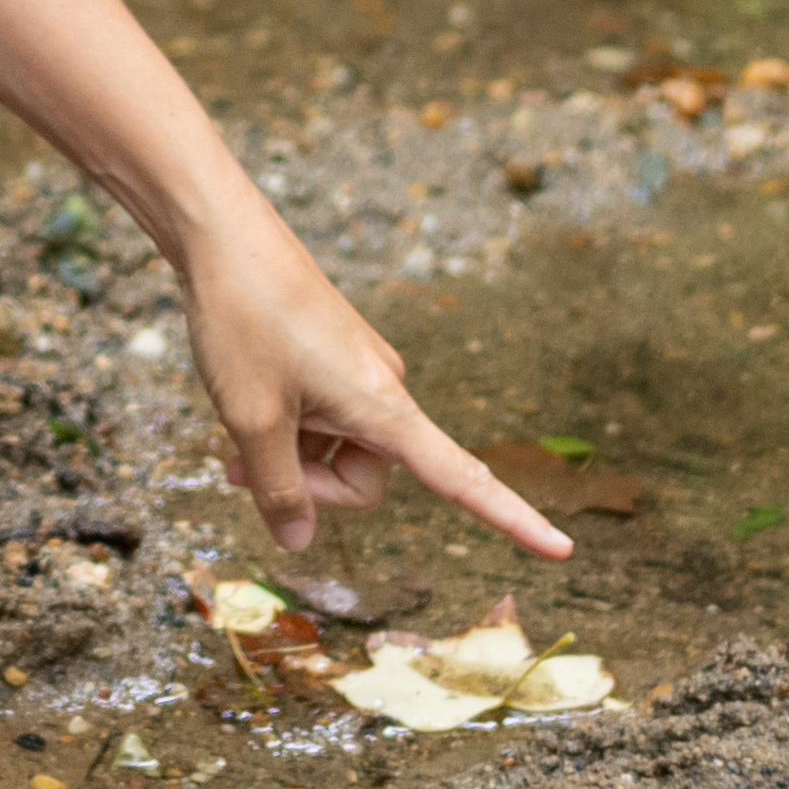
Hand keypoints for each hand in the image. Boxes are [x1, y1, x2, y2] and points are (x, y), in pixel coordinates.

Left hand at [181, 210, 565, 562]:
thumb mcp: (250, 419)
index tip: (563, 550)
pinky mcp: (338, 362)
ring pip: (335, 454)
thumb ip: (277, 489)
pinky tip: (247, 402)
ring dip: (288, 456)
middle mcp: (386, 391)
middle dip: (307, 487)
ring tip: (235, 426)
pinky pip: (324, 421)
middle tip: (238, 465)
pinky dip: (287, 428)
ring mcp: (362, 375)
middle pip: (362, 481)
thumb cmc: (243, 322)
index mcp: (384, 407)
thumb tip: (298, 542)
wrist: (225, 238)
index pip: (460, 479)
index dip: (513, 519)